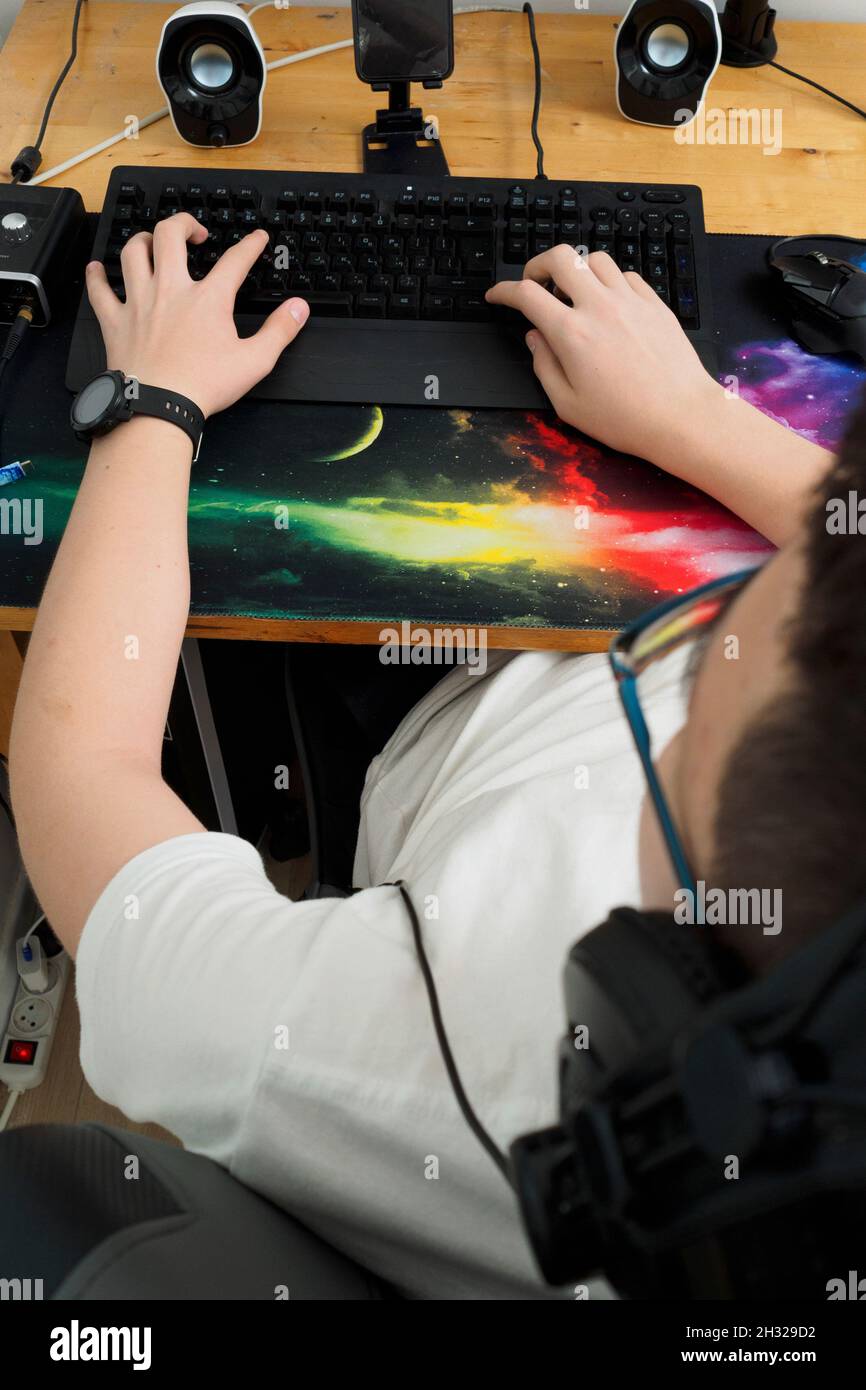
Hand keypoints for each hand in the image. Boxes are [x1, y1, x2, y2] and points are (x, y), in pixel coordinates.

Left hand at [85, 213, 309, 418]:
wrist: (157, 406)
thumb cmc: (203, 387)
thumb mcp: (254, 362)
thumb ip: (280, 331)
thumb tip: (299, 309)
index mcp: (207, 299)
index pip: (235, 260)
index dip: (250, 245)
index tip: (257, 238)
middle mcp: (170, 290)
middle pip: (170, 235)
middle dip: (183, 223)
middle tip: (194, 231)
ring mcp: (139, 302)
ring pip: (133, 252)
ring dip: (143, 240)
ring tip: (153, 242)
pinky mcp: (116, 321)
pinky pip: (100, 290)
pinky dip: (97, 276)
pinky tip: (97, 269)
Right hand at [486, 245, 722, 463]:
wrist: (681, 416)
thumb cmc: (625, 419)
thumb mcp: (568, 405)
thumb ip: (544, 366)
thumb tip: (535, 339)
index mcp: (571, 334)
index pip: (526, 294)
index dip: (504, 291)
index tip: (497, 296)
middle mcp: (599, 308)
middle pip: (560, 257)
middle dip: (538, 264)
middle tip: (534, 284)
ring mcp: (630, 301)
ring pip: (594, 258)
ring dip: (576, 269)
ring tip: (574, 292)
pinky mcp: (654, 303)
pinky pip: (626, 274)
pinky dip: (609, 280)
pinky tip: (608, 302)